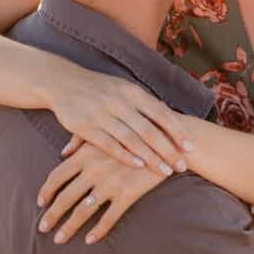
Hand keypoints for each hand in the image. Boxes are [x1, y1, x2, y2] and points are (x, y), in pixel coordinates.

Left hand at [37, 141, 165, 244]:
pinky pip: (109, 217)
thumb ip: (81, 141)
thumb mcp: (106, 131)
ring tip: (59, 239)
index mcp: (86, 154)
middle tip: (42, 228)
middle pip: (65, 197)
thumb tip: (62, 152)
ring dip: (69, 227)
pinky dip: (98, 231)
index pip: (57, 175)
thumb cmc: (134, 134)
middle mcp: (94, 169)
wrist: (167, 141)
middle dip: (52, 215)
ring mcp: (111, 182)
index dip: (46, 191)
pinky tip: (89, 240)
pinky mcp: (128, 193)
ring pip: (83, 211)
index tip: (39, 203)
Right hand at [48, 60, 191, 173]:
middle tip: (182, 165)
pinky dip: (124, 155)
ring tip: (165, 171)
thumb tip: (173, 120)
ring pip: (131, 139)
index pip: (160, 112)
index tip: (191, 147)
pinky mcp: (85, 126)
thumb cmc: (100, 89)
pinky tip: (138, 166)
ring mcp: (102, 114)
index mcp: (132, 92)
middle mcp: (120, 102)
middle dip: (168, 149)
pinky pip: (108, 143)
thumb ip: (145, 105)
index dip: (177, 130)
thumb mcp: (124, 89)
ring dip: (150, 156)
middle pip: (149, 129)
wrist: (62, 82)